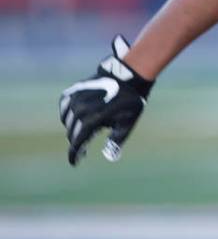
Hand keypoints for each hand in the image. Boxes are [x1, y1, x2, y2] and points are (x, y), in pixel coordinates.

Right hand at [59, 35, 153, 165]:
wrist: (129, 75)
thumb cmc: (131, 101)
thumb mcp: (128, 123)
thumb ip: (116, 141)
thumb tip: (109, 156)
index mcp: (92, 120)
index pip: (77, 142)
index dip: (74, 154)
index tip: (74, 163)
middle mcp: (80, 110)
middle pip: (72, 133)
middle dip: (77, 142)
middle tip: (83, 149)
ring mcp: (76, 99)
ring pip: (67, 120)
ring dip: (73, 128)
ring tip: (82, 132)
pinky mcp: (75, 90)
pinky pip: (64, 105)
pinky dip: (66, 113)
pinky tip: (73, 117)